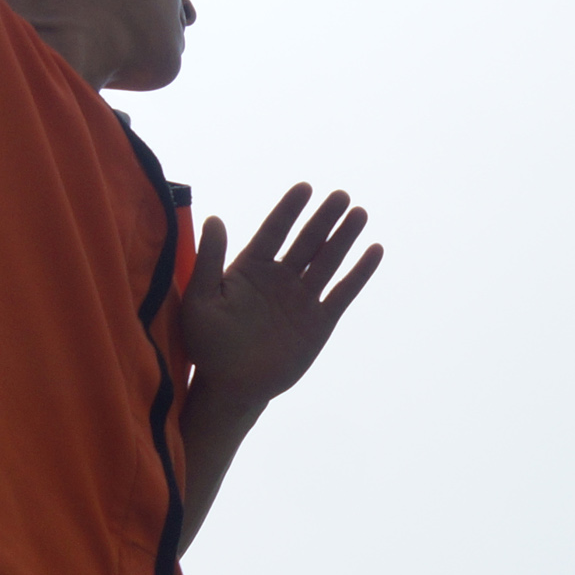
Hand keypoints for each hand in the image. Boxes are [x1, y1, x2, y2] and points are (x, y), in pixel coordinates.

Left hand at [181, 185, 382, 408]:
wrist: (231, 387)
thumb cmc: (208, 345)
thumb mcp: (200, 301)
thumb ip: (209, 260)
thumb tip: (215, 218)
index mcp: (251, 267)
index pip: (274, 230)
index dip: (289, 209)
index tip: (305, 188)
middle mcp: (280, 277)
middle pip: (307, 240)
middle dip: (324, 218)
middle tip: (341, 195)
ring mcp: (302, 298)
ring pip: (327, 261)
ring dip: (344, 237)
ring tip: (359, 213)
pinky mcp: (319, 321)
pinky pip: (343, 292)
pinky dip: (359, 273)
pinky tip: (375, 250)